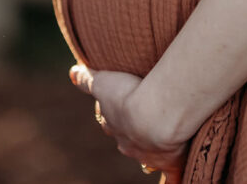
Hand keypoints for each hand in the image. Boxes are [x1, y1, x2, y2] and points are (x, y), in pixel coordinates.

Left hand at [70, 65, 188, 182]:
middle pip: (126, 139)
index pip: (108, 122)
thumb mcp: (103, 82)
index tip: (118, 102)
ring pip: (146, 156)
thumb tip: (72, 73)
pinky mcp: (169, 163)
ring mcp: (149, 156)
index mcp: (114, 126)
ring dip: (150, 150)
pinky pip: (171, 178)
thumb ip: (86, 80)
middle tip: (140, 119)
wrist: (154, 116)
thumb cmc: (128, 95)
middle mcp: (128, 144)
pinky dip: (173, 180)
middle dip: (131, 131)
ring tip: (158, 140)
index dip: (112, 113)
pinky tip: (174, 182)